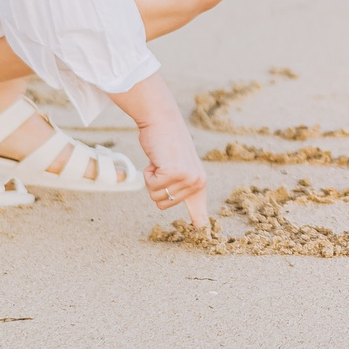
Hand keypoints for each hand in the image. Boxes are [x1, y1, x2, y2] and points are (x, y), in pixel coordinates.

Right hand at [114, 77, 208, 226]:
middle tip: (163, 165)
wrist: (162, 121)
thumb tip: (199, 219)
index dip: (198, 218)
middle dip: (156, 186)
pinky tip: (157, 159)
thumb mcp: (180, 166)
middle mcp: (197, 182)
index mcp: (200, 182)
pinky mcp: (174, 173)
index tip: (200, 227)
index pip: (199, 209)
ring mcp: (187, 178)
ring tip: (161, 162)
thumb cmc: (166, 144)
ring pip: (157, 196)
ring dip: (152, 179)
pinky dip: (148, 173)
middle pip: (164, 204)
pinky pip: (151, 186)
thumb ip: (184, 186)